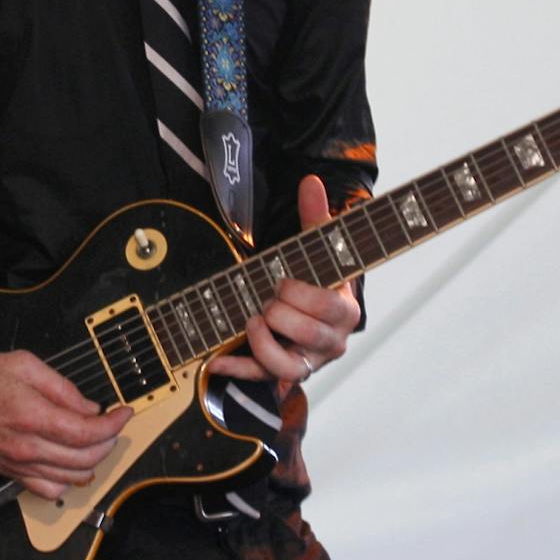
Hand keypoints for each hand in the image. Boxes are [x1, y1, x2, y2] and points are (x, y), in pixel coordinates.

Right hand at [0, 351, 129, 498]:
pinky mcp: (12, 475)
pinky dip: (68, 481)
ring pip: (73, 478)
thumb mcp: (22, 365)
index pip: (87, 432)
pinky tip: (70, 463)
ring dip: (93, 461)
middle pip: (86, 458)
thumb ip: (61, 386)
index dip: (114, 424)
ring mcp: (20, 465)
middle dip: (108, 440)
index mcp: (31, 415)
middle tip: (111, 424)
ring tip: (94, 441)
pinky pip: (50, 491)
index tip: (123, 413)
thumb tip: (89, 407)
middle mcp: (27, 447)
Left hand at [210, 175, 362, 385]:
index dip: (302, 294)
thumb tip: (311, 181)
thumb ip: (315, 216)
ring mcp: (307, 360)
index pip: (329, 308)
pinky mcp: (282, 372)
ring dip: (264, 342)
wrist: (307, 310)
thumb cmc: (314, 278)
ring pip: (288, 364)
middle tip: (266, 297)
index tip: (282, 281)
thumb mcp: (316, 248)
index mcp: (345, 310)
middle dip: (281, 312)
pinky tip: (215, 360)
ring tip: (251, 320)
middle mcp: (331, 341)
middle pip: (309, 333)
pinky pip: (260, 378)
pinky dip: (235, 370)